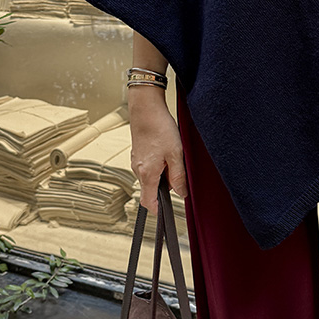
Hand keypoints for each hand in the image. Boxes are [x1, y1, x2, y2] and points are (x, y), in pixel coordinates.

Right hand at [128, 87, 187, 215]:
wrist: (146, 108)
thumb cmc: (160, 128)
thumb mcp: (175, 153)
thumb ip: (178, 176)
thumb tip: (182, 193)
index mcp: (147, 174)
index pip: (148, 202)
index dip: (158, 210)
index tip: (167, 211)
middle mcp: (138, 169)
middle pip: (152, 189)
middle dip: (166, 185)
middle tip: (178, 169)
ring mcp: (137, 160)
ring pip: (151, 176)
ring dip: (163, 172)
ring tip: (173, 154)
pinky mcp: (138, 152)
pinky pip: (149, 165)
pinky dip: (159, 163)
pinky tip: (166, 148)